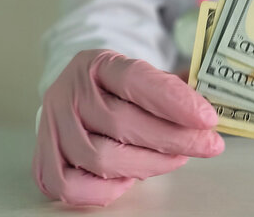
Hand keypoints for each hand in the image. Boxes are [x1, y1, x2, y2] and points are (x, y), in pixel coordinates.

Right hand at [32, 50, 223, 205]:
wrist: (75, 96)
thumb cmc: (119, 90)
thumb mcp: (144, 75)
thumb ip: (173, 89)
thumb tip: (209, 113)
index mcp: (96, 64)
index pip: (135, 79)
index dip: (174, 100)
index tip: (208, 119)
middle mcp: (68, 92)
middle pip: (122, 123)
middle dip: (174, 139)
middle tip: (208, 145)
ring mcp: (51, 127)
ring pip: (102, 158)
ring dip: (148, 164)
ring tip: (175, 159)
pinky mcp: (44, 159)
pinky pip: (71, 187)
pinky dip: (106, 189)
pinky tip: (130, 177)